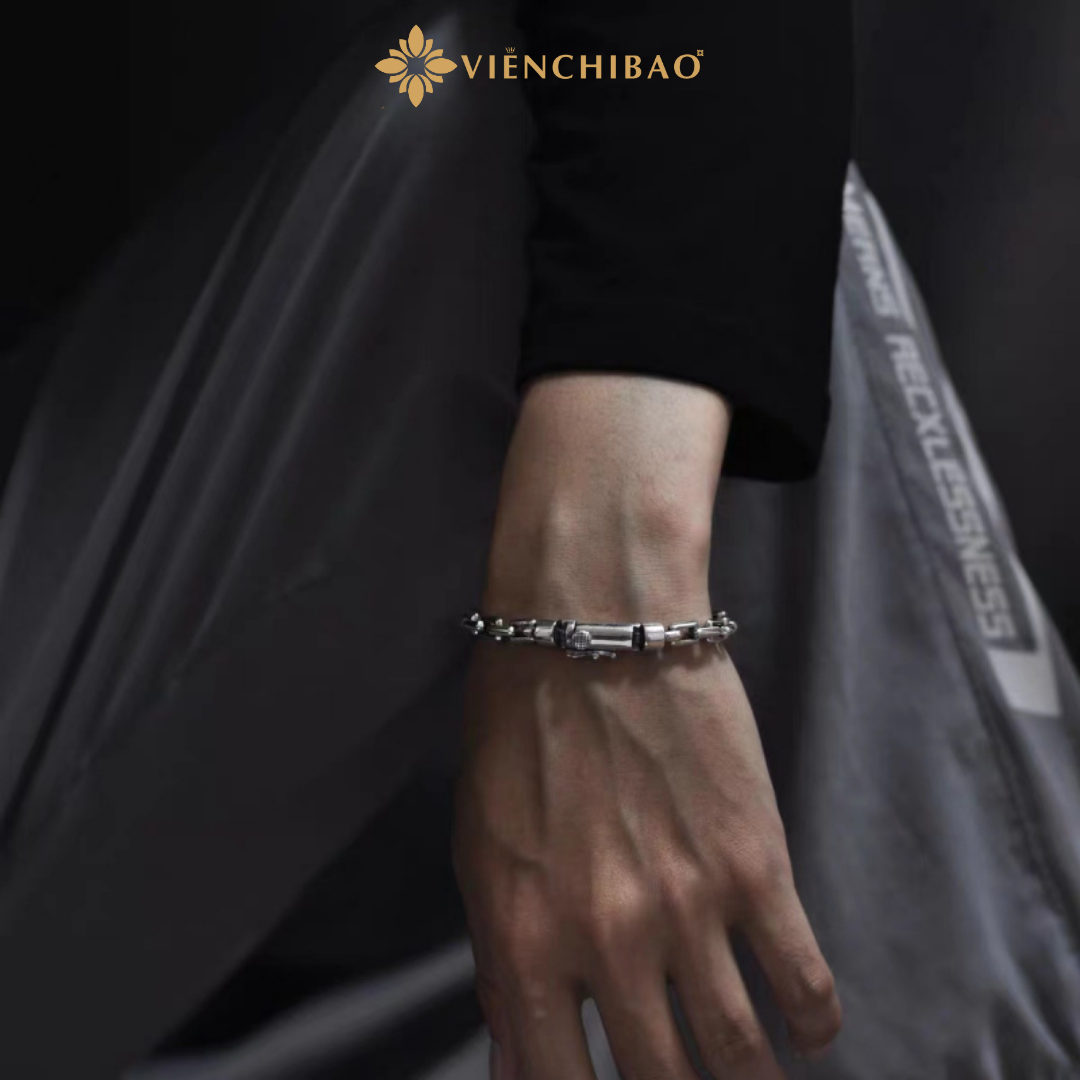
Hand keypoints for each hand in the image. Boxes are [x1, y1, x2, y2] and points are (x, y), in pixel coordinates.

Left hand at [451, 374, 840, 1078]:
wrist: (594, 626)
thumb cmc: (520, 725)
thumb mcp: (480, 847)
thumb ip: (499, 961)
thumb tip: (516, 1061)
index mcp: (525, 941)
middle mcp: (608, 944)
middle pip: (659, 1079)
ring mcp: (689, 909)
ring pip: (737, 1052)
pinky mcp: (757, 865)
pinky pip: (802, 979)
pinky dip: (813, 1021)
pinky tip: (810, 1028)